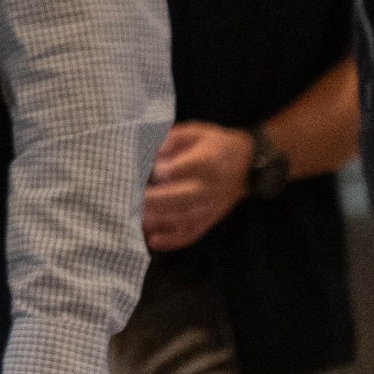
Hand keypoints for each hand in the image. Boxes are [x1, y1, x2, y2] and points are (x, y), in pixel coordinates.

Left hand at [143, 120, 252, 251]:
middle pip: (177, 199)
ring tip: (132, 222)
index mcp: (206, 162)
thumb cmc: (216, 145)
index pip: (178, 170)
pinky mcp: (210, 219)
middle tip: (125, 201)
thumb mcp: (196, 132)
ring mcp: (210, 207)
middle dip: (150, 202)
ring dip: (156, 223)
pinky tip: (153, 241)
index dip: (158, 172)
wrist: (248, 165)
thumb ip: (174, 139)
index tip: (141, 169)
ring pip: (182, 219)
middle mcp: (209, 188)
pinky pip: (192, 233)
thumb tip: (155, 150)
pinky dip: (173, 240)